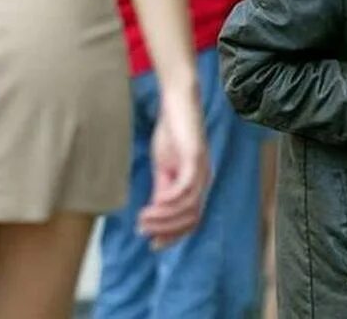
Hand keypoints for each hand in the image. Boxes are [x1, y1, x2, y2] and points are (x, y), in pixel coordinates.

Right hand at [138, 84, 209, 248]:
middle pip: (191, 219)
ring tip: (143, 217)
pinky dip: (171, 199)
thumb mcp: (163, 167)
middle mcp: (204, 180)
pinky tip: (155, 202)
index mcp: (197, 185)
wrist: (177, 102)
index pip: (192, 221)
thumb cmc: (172, 132)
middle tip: (143, 229)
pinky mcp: (195, 157)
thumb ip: (162, 190)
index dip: (174, 236)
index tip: (152, 244)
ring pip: (188, 207)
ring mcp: (202, 169)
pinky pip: (186, 187)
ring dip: (164, 217)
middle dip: (166, 229)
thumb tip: (152, 217)